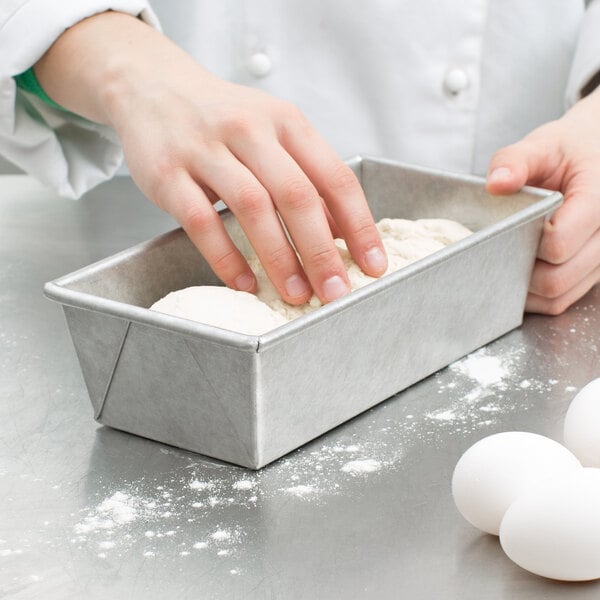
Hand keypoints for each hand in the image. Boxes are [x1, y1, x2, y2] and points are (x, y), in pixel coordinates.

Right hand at [35, 12, 386, 304]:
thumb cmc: (223, 118)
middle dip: (321, 251)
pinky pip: (201, 222)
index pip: (335, 177)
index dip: (359, 225)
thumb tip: (341, 231)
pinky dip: (227, 258)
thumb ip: (306, 175)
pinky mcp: (167, 173)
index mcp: (286, 121)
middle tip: (336, 292)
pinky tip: (245, 282)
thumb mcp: (273, 132)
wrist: (152, 86)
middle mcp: (250, 129)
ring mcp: (205, 149)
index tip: (372, 265)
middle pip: (297, 196)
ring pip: (252, 208)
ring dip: (279, 258)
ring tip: (296, 294)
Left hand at [486, 87, 599, 314]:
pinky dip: (536, 295)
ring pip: (559, 296)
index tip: (512, 226)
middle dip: (521, 270)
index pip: (558, 243)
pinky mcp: (592, 272)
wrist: (596, 153)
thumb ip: (516, 160)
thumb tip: (496, 183)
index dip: (526, 242)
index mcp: (599, 201)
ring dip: (526, 289)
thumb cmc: (570, 149)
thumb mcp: (543, 144)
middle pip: (557, 278)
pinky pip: (563, 299)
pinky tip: (517, 275)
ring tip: (505, 263)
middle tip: (500, 250)